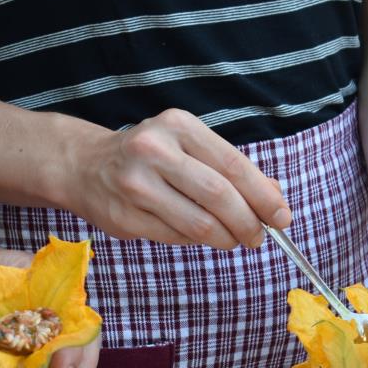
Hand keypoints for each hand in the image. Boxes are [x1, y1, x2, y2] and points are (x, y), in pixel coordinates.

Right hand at [66, 109, 291, 248]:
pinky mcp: (125, 217)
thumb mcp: (189, 147)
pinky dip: (196, 241)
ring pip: (198, 224)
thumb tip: (274, 197)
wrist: (85, 166)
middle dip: (247, 222)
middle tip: (259, 238)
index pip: (232, 165)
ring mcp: (136, 185)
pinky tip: (200, 236)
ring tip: (235, 240)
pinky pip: (175, 237)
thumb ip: (230, 170)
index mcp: (178, 126)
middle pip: (218, 196)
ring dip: (225, 238)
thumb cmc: (149, 157)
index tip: (282, 217)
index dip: (263, 196)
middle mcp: (154, 151)